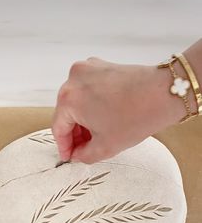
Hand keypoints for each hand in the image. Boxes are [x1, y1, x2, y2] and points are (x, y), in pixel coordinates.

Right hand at [52, 57, 183, 163]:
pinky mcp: (101, 65)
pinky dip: (92, 105)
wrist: (164, 94)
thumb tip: (76, 155)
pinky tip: (104, 118)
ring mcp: (88, 68)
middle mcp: (73, 79)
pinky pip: (88, 90)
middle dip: (74, 133)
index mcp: (69, 98)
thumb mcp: (105, 146)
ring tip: (95, 135)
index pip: (58, 128)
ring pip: (77, 100)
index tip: (68, 156)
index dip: (63, 146)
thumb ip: (84, 155)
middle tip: (83, 149)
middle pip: (66, 112)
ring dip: (83, 119)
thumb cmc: (136, 117)